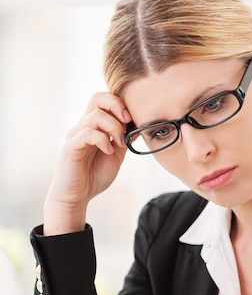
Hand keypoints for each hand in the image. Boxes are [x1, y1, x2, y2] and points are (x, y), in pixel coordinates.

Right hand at [44, 92, 131, 234]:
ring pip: (95, 116)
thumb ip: (124, 140)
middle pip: (97, 98)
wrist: (76, 196)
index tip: (132, 120)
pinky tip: (109, 151)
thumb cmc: (94, 176)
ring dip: (114, 128)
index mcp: (94, 126)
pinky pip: (87, 133)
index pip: (104, 99)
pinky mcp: (71, 147)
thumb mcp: (116, 156)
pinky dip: (103, 140)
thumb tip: (137, 126)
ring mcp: (75, 135)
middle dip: (117, 106)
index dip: (120, 104)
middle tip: (127, 122)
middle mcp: (83, 126)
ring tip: (119, 144)